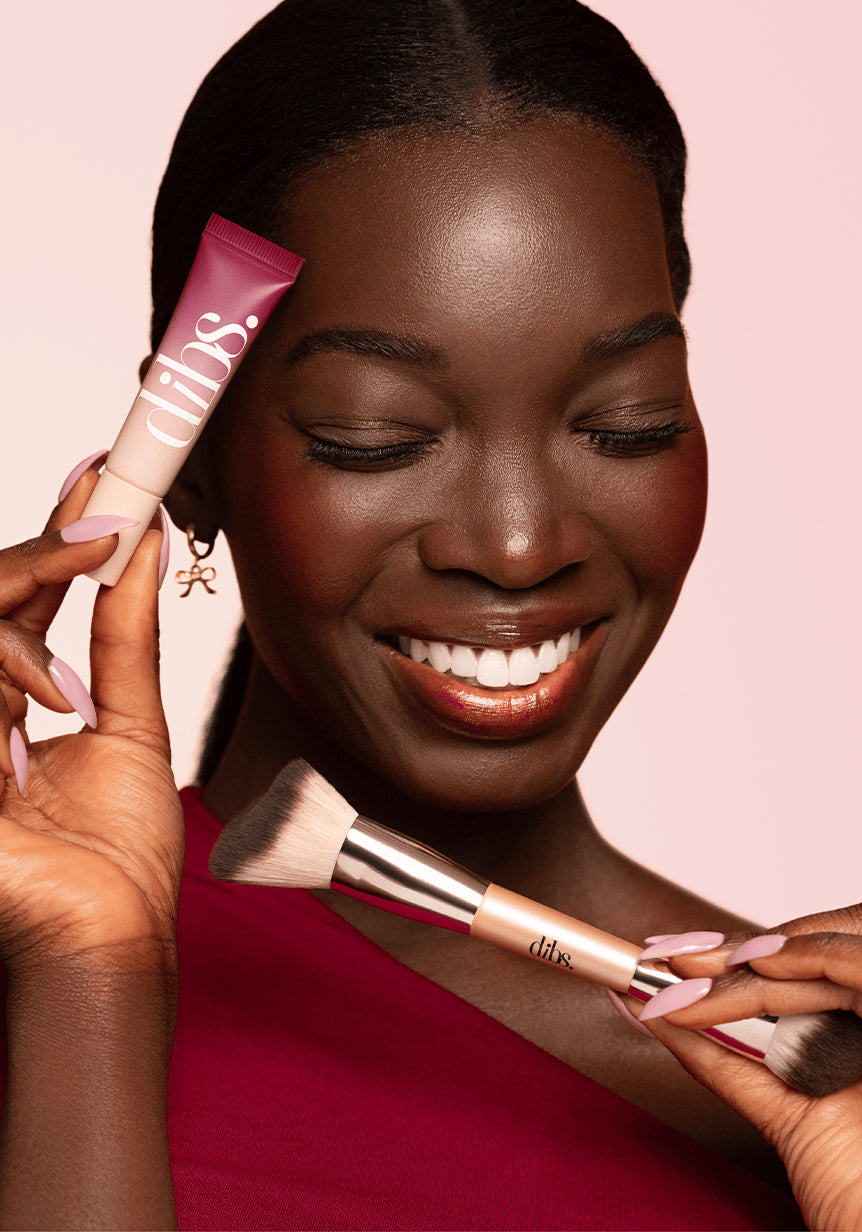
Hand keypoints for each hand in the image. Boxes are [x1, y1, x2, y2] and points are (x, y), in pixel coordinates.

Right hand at [0, 464, 182, 974]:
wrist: (108, 937)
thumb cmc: (117, 855)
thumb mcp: (132, 724)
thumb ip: (126, 637)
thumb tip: (144, 547)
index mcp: (17, 694)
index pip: (25, 594)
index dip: (59, 532)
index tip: (104, 473)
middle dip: (42, 552)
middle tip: (104, 519)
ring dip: (21, 652)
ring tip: (69, 699)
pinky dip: (4, 688)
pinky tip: (39, 726)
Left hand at [611, 902, 861, 1230]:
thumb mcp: (784, 1111)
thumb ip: (728, 1057)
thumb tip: (659, 1008)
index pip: (837, 958)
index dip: (758, 950)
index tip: (679, 961)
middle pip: (850, 940)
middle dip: (756, 945)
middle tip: (678, 960)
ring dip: (773, 952)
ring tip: (706, 976)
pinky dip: (819, 958)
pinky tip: (758, 971)